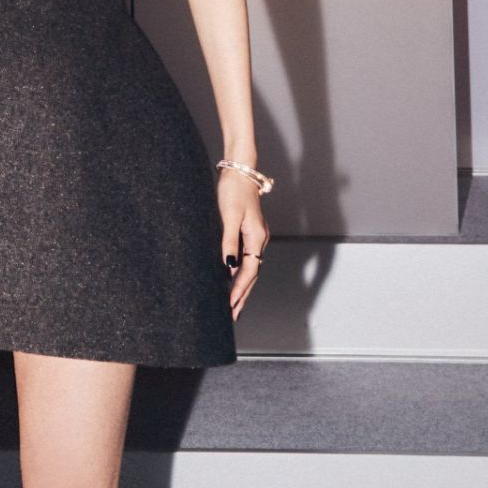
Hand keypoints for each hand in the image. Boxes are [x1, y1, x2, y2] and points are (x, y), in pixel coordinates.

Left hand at [217, 172, 268, 320]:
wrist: (239, 172)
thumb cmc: (233, 191)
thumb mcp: (229, 216)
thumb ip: (229, 241)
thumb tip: (228, 267)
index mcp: (256, 238)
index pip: (249, 271)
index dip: (239, 289)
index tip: (230, 306)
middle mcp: (259, 240)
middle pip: (252, 275)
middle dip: (243, 296)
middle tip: (232, 316)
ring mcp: (255, 237)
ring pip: (250, 269)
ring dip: (242, 287)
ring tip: (233, 305)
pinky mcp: (248, 232)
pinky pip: (247, 259)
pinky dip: (240, 273)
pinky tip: (231, 281)